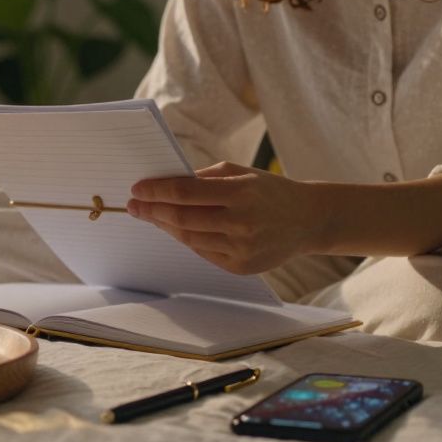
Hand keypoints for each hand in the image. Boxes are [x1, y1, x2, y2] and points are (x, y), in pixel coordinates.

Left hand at [126, 161, 320, 274]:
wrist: (308, 221)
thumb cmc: (268, 191)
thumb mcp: (240, 173)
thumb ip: (203, 178)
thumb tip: (163, 184)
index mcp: (241, 193)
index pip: (185, 193)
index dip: (156, 191)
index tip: (137, 188)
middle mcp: (241, 223)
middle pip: (182, 219)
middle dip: (152, 211)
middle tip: (133, 205)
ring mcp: (241, 249)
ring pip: (189, 238)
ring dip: (165, 226)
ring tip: (150, 215)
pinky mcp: (241, 267)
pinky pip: (203, 252)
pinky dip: (187, 239)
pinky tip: (176, 229)